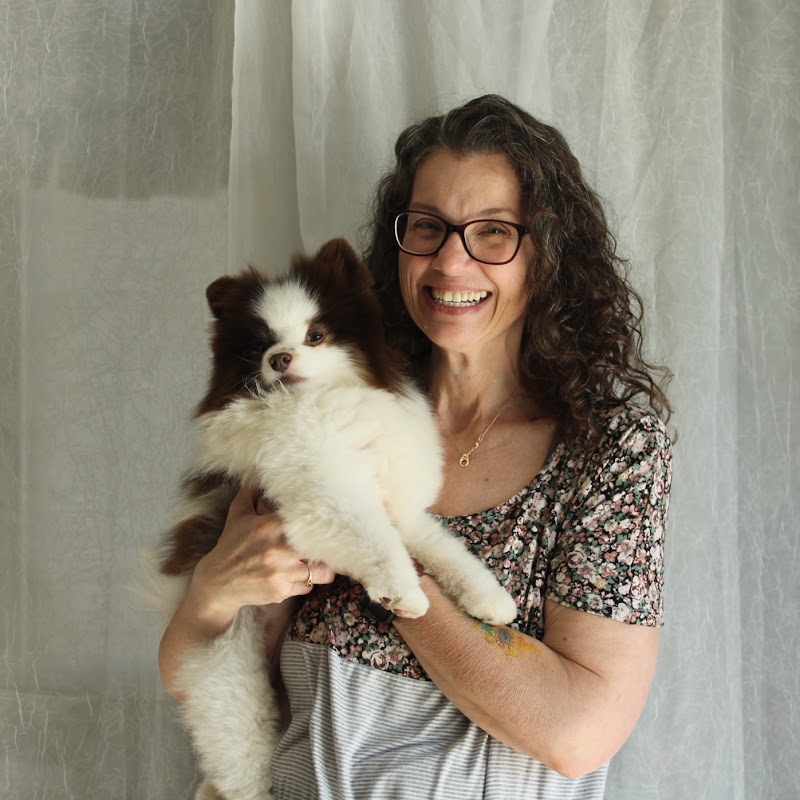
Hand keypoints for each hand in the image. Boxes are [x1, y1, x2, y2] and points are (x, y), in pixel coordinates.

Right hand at [186, 483, 334, 632]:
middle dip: (330, 548)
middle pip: (323, 548)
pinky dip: (306, 583)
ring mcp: (280, 572)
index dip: (325, 525)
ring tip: (318, 564)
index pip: (310, 523)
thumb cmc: (231, 546)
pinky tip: (297, 577)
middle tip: (333, 546)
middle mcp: (277, 548)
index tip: (333, 524)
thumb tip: (258, 471)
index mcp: (270, 525)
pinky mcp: (280, 591)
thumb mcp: (238, 515)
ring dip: (322, 569)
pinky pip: (308, 587)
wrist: (216, 583)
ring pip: (322, 572)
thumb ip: (251, 493)